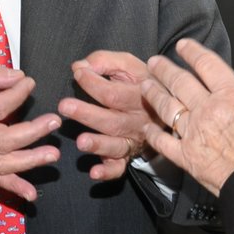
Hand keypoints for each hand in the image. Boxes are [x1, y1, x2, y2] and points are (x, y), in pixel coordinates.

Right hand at [0, 61, 60, 202]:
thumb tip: (17, 77)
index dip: (18, 94)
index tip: (28, 84)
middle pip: (3, 140)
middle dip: (33, 132)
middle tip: (54, 122)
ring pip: (1, 164)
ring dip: (30, 161)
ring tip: (51, 154)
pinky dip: (12, 187)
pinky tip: (30, 193)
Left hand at [57, 50, 156, 180]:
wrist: (168, 107)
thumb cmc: (140, 82)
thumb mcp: (129, 65)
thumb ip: (104, 61)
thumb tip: (79, 67)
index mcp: (139, 96)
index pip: (113, 93)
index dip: (92, 83)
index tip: (77, 73)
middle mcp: (138, 120)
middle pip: (112, 121)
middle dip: (87, 114)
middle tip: (64, 107)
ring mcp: (133, 140)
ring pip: (116, 145)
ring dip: (98, 145)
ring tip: (81, 142)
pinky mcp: (128, 155)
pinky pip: (120, 167)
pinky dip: (107, 172)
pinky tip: (94, 173)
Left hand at [141, 38, 233, 194]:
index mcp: (232, 95)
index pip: (206, 64)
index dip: (191, 51)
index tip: (182, 46)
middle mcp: (208, 109)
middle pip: (179, 81)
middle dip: (163, 68)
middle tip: (154, 61)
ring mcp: (194, 133)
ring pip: (166, 106)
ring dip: (153, 93)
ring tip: (145, 85)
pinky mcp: (186, 156)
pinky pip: (163, 141)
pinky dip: (153, 133)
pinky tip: (147, 128)